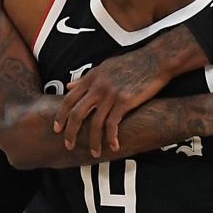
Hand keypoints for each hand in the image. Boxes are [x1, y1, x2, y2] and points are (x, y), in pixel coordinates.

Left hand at [55, 50, 170, 157]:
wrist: (155, 59)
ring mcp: (111, 93)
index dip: (60, 116)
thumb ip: (86, 78)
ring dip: (93, 141)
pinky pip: (113, 124)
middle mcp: (98, 86)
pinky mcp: (125, 101)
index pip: (69, 99)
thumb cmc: (131, 63)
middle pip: (77, 114)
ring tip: (94, 153)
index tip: (57, 129)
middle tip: (68, 145)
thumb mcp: (104, 66)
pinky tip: (113, 146)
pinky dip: (111, 137)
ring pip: (95, 123)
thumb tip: (69, 86)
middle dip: (70, 132)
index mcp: (92, 77)